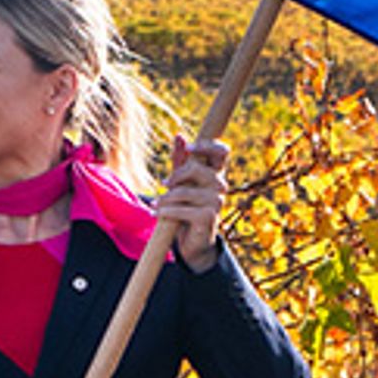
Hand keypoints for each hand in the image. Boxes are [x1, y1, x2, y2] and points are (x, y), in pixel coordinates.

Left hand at [157, 135, 230, 267]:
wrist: (192, 241)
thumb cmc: (187, 207)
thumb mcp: (182, 182)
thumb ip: (181, 160)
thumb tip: (179, 135)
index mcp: (216, 173)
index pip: (222, 151)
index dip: (207, 145)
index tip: (188, 147)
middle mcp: (221, 186)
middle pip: (197, 168)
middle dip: (176, 175)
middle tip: (163, 184)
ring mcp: (217, 202)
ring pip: (185, 191)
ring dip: (165, 198)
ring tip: (155, 204)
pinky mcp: (209, 217)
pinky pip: (182, 209)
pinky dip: (165, 211)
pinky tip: (156, 213)